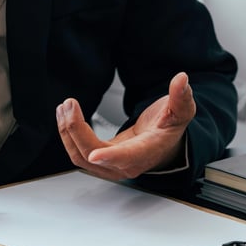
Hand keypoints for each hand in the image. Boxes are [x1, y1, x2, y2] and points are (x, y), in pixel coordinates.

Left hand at [56, 72, 195, 179]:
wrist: (162, 144)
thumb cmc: (169, 128)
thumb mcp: (180, 111)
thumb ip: (181, 97)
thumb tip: (182, 79)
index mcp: (147, 151)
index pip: (128, 157)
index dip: (111, 157)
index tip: (95, 154)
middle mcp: (127, 164)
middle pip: (93, 156)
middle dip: (76, 130)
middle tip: (69, 104)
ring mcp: (111, 166)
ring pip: (81, 157)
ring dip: (68, 133)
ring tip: (64, 108)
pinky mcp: (100, 161)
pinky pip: (79, 153)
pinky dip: (69, 136)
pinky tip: (65, 117)